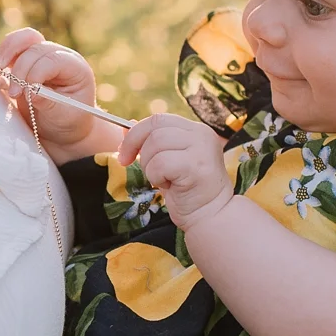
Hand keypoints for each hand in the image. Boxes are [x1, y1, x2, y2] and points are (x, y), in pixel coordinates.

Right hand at [0, 28, 122, 161]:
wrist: (61, 126)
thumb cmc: (67, 120)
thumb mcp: (63, 116)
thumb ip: (48, 102)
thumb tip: (30, 90)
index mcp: (75, 67)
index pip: (52, 59)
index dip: (36, 73)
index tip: (27, 94)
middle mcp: (59, 55)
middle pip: (35, 47)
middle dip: (20, 69)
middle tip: (13, 94)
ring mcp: (41, 56)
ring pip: (22, 39)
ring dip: (5, 53)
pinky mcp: (25, 61)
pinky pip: (11, 49)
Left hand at [114, 114, 231, 227]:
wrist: (211, 216)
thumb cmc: (187, 192)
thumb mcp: (168, 162)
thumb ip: (152, 143)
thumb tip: (125, 126)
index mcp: (196, 130)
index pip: (159, 119)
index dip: (135, 133)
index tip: (124, 152)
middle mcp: (202, 134)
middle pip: (155, 128)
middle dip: (135, 146)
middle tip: (132, 166)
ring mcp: (202, 149)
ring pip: (156, 144)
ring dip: (149, 165)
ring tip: (161, 179)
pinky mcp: (196, 166)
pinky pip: (161, 163)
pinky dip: (156, 176)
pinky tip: (169, 186)